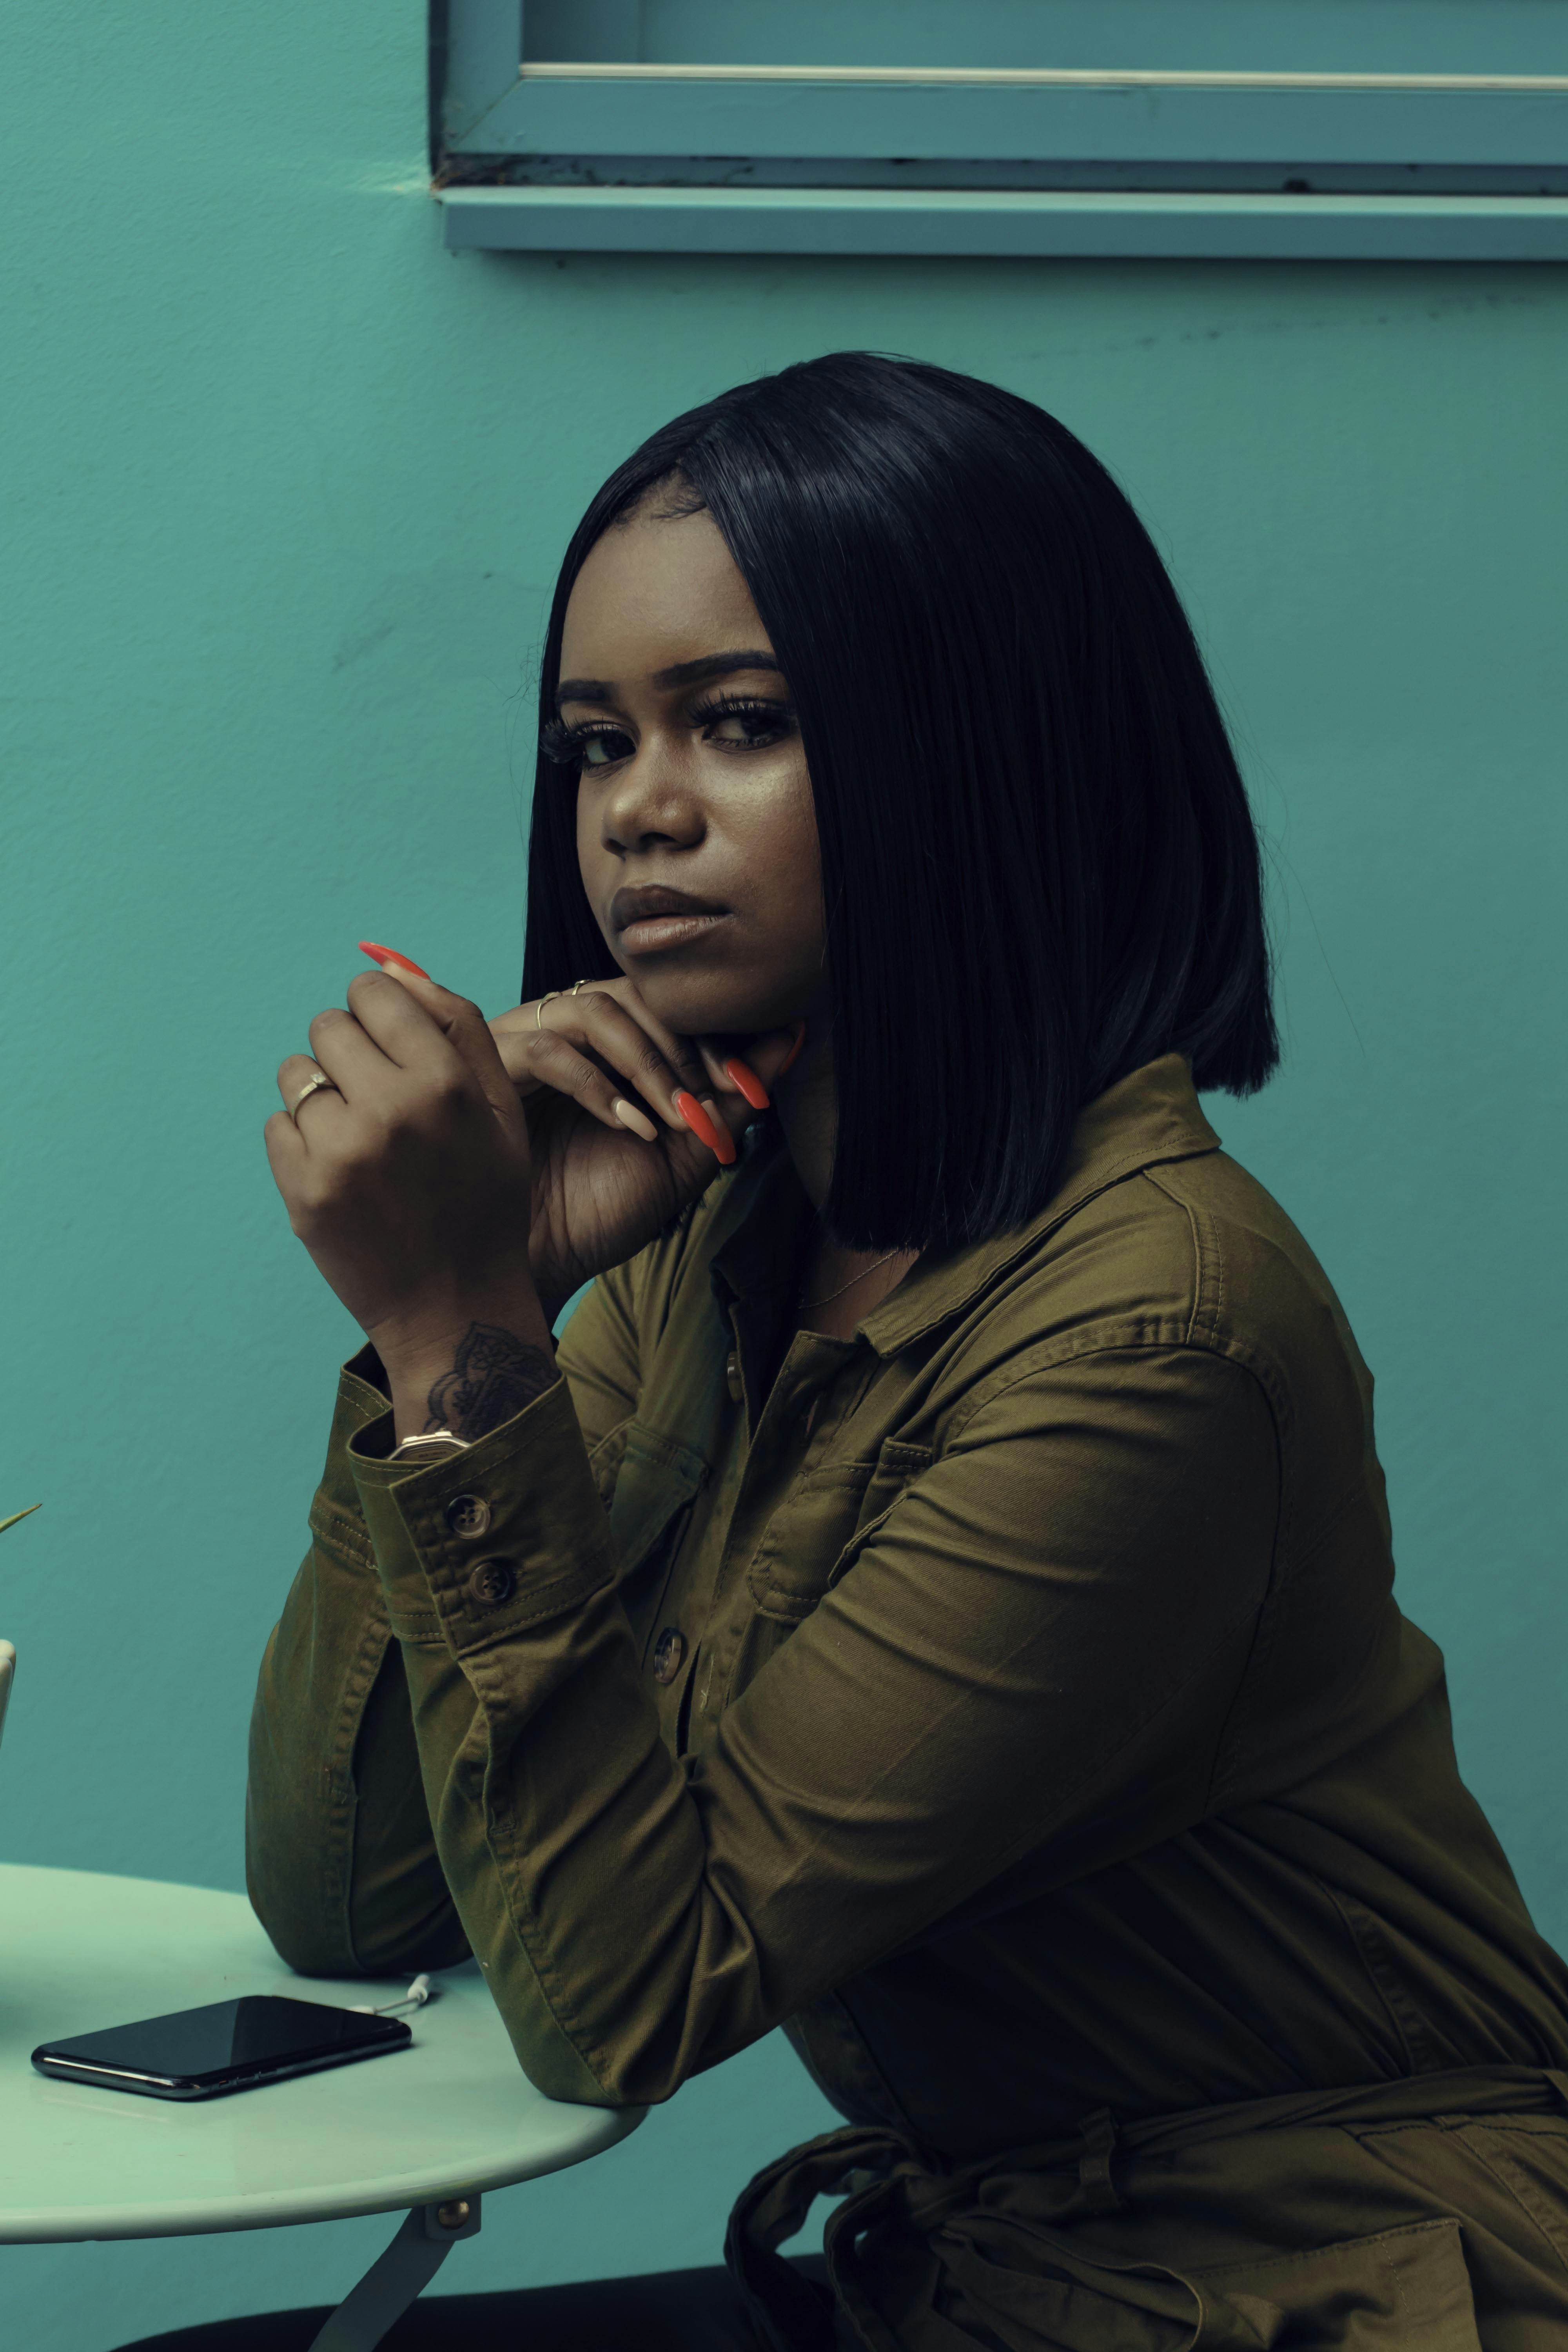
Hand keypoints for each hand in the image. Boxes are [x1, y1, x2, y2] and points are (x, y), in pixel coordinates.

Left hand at [265, 971, 552, 1408]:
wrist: (457, 1309)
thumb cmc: (486, 1199)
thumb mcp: (501, 1109)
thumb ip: (457, 1026)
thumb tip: (389, 964)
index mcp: (445, 1083)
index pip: (372, 994)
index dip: (379, 1016)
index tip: (393, 1050)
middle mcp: (390, 1111)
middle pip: (327, 1027)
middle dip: (349, 1054)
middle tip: (379, 1101)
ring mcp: (340, 1154)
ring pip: (295, 1075)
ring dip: (322, 1098)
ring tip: (362, 1142)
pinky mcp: (302, 1192)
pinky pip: (277, 1126)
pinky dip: (303, 1144)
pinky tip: (345, 1177)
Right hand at [488, 976, 800, 1312]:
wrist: (538, 1262)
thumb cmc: (603, 1211)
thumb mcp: (686, 1153)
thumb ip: (733, 1096)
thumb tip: (791, 1035)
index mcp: (612, 1048)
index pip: (668, 1006)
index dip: (714, 1036)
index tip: (745, 1086)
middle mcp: (568, 1035)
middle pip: (634, 994)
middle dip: (686, 1046)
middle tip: (714, 1098)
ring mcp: (524, 1045)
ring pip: (594, 1009)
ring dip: (648, 1062)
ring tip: (674, 1119)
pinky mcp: (490, 1070)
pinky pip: (547, 1050)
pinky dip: (598, 1086)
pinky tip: (631, 1129)